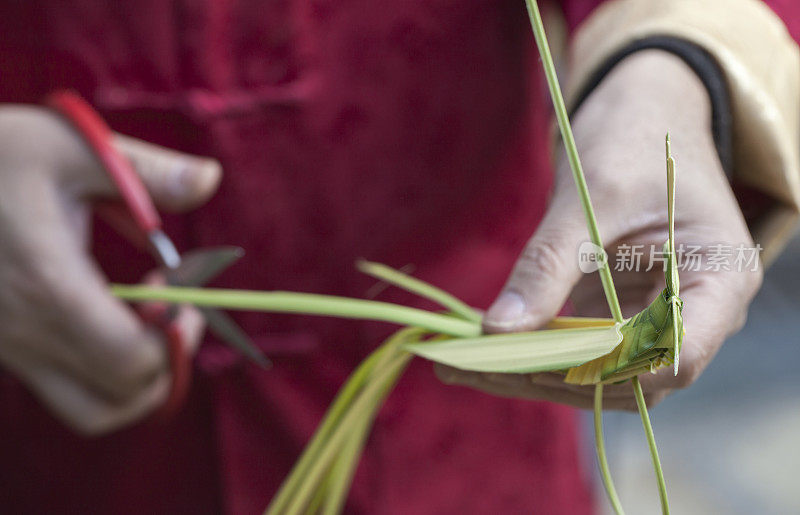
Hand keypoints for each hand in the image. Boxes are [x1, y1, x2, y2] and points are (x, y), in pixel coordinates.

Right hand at [0, 105, 220, 433]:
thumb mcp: (71, 145)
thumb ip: (146, 171)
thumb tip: (212, 178)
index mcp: (49, 284)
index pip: (132, 359)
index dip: (176, 335)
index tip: (177, 286)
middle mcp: (25, 332)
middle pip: (122, 397)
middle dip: (170, 358)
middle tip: (177, 306)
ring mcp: (9, 349)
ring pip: (93, 409)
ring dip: (141, 379)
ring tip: (151, 322)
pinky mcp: (3, 349)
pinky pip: (65, 391)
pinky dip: (105, 376)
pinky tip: (109, 318)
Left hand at [437, 51, 761, 409]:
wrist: (641, 115)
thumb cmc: (634, 139)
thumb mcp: (592, 195)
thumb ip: (550, 263)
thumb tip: (498, 331)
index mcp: (720, 279)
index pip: (676, 358)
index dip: (607, 371)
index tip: (534, 364)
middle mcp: (697, 312)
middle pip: (632, 376)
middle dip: (555, 378)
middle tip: (478, 369)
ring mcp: (659, 317)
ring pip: (601, 373)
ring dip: (536, 374)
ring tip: (464, 367)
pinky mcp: (622, 314)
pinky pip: (582, 350)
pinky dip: (534, 353)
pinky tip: (480, 354)